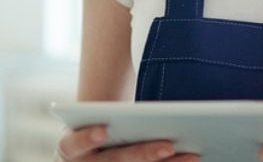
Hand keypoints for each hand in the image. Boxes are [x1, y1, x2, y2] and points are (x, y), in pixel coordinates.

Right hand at [56, 125, 198, 161]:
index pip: (72, 144)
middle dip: (143, 154)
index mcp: (70, 148)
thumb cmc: (100, 130)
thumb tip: (156, 105)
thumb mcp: (95, 122)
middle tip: (169, 145)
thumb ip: (114, 117)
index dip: (85, 138)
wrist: (91, 156)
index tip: (103, 130)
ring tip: (192, 156)